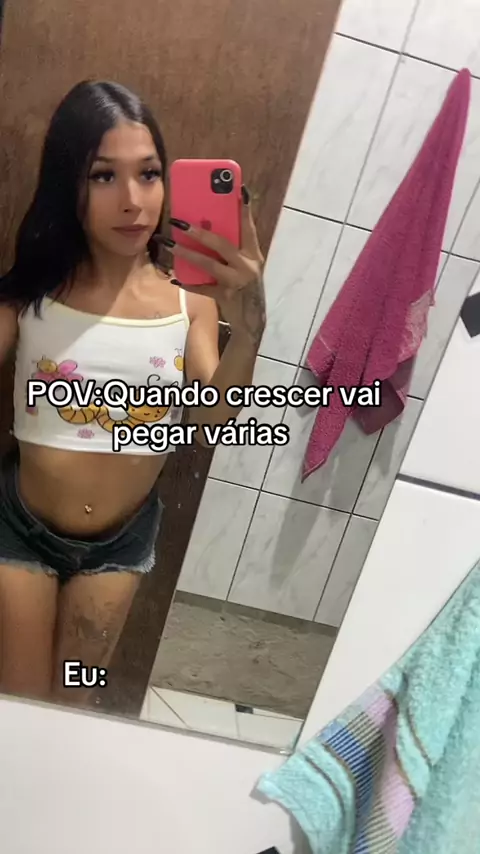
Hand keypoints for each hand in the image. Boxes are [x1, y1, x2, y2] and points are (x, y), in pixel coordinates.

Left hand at [161, 185, 265, 347]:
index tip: (239, 189)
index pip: (249, 228)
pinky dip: (189, 283)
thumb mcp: (245, 265)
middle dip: (199, 232)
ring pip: (209, 265)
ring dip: (187, 253)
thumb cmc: (245, 286)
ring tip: (169, 244)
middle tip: (178, 222)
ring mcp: (236, 283)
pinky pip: (203, 288)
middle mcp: (247, 266)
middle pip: (221, 244)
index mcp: (254, 254)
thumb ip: (232, 249)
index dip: (245, 210)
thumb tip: (205, 226)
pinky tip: (174, 279)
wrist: (252, 320)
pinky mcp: (225, 298)